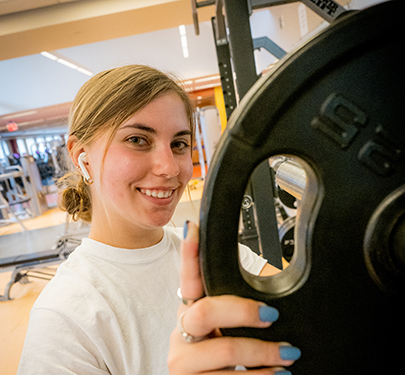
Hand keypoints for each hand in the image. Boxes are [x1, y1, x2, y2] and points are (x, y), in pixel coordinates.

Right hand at [168, 222, 300, 373]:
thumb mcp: (223, 331)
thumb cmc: (219, 358)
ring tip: (287, 354)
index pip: (188, 278)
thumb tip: (270, 294)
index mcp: (190, 312)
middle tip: (271, 314)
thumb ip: (234, 311)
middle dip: (243, 311)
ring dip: (263, 353)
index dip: (189, 253)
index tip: (194, 227)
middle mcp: (181, 333)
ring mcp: (183, 361)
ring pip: (225, 349)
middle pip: (205, 311)